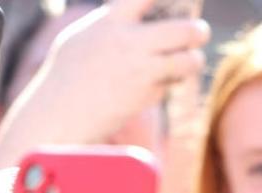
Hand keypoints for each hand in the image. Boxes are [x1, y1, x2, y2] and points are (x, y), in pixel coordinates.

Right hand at [0, 0, 209, 173]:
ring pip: (186, 61)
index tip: (180, 1)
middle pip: (182, 30)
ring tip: (192, 59)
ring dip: (193, 60)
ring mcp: (141, 69)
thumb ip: (113, 25)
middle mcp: (129, 42)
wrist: (60, 113)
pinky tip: (162, 81)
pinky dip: (171, 82)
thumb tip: (146, 18)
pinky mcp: (148, 94)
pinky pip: (170, 83)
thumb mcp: (84, 37)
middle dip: (197, 30)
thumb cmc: (68, 74)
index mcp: (111, 20)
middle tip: (200, 32)